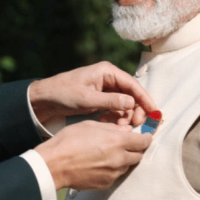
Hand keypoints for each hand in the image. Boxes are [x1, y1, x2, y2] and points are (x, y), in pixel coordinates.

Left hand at [28, 61, 155, 126]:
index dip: (145, 99)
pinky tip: (109, 124)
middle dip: (135, 110)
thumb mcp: (87, 99)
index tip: (154, 113)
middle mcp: (109, 78)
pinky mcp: (101, 98)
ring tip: (120, 128)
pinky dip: (116, 117)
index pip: (133, 84)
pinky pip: (116, 108)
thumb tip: (132, 103)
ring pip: (125, 103)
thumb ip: (110, 101)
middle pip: (132, 94)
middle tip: (135, 126)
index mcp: (107, 72)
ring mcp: (105, 88)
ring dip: (126, 116)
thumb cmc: (63, 94)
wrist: (45, 99)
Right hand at [35, 120, 151, 189]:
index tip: (144, 137)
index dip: (146, 138)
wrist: (53, 165)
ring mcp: (113, 174)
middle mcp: (119, 159)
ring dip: (123, 160)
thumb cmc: (68, 141)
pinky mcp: (105, 184)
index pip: (144, 142)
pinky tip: (98, 164)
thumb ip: (112, 128)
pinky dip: (112, 169)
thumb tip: (127, 130)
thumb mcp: (90, 126)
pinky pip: (115, 175)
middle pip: (138, 156)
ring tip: (106, 154)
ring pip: (127, 166)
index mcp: (117, 142)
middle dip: (135, 149)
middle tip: (124, 144)